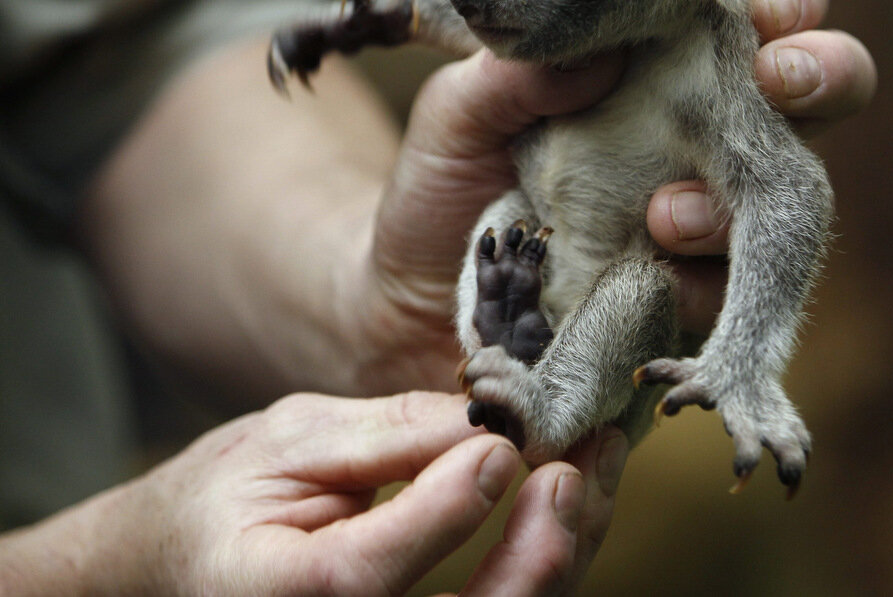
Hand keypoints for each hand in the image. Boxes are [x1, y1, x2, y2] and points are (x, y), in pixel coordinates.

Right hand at [17, 393, 627, 594]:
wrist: (187, 562)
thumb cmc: (228, 496)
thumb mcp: (292, 440)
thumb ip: (385, 436)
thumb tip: (486, 424)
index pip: (366, 575)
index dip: (446, 509)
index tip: (498, 443)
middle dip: (541, 550)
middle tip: (576, 464)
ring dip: (565, 547)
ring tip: (596, 463)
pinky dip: (551, 555)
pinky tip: (573, 494)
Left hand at [348, 0, 873, 391]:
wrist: (418, 299)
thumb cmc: (449, 183)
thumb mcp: (458, 113)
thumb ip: (512, 74)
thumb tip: (601, 53)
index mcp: (658, 57)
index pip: (747, 3)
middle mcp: (702, 126)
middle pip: (816, 83)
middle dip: (821, 69)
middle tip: (780, 76)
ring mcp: (707, 210)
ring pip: (793, 188)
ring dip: (746, 191)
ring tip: (666, 211)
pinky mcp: (691, 288)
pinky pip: (732, 283)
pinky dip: (703, 274)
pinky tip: (653, 259)